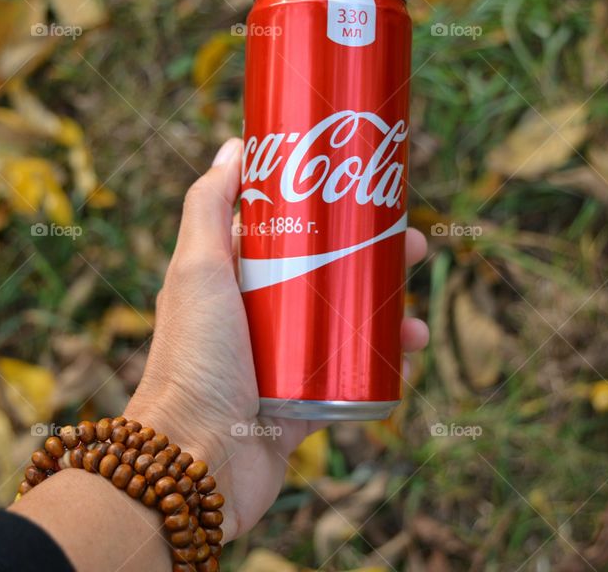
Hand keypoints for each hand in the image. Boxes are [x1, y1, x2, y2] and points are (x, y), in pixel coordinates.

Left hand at [125, 137, 429, 540]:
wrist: (196, 461)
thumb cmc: (192, 360)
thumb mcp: (196, 270)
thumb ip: (209, 208)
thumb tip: (233, 146)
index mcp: (228, 282)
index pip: (283, 230)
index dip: (324, 208)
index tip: (363, 188)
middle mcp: (255, 319)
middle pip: (325, 272)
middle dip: (371, 256)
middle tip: (413, 242)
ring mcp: (281, 363)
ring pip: (346, 323)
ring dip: (387, 309)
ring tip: (415, 305)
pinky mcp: (303, 405)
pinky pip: (353, 374)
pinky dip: (384, 360)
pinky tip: (409, 347)